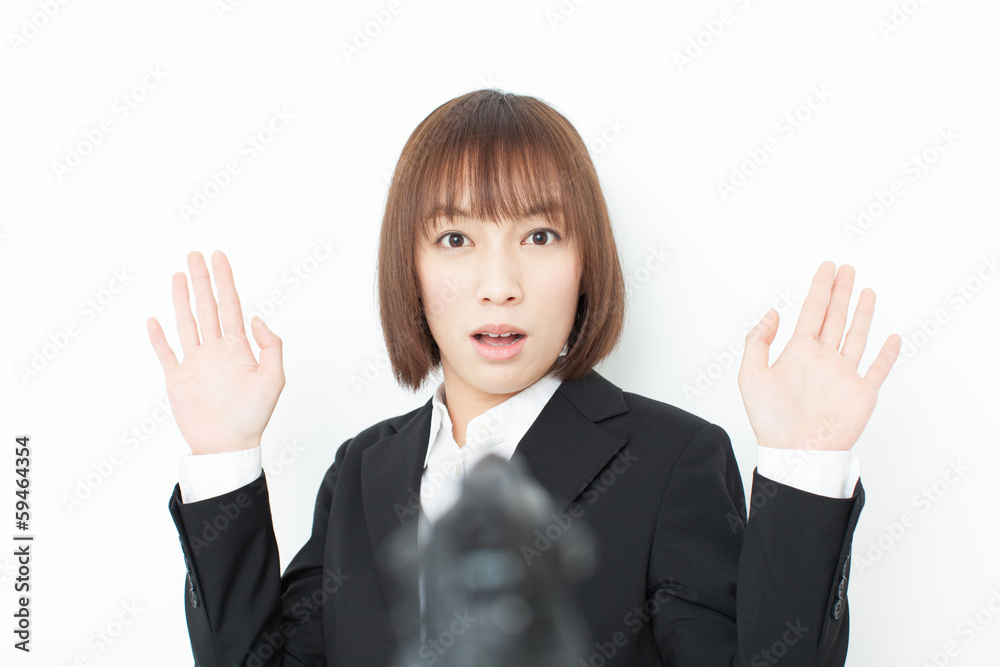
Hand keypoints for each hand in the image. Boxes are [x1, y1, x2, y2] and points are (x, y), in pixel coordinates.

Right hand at [147, 250, 284, 454]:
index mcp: (238, 348)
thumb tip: (256, 318)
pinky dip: (158, 337)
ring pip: (187, 322)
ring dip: (182, 298)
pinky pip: (165, 354)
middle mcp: (216, 350)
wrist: (227, 446)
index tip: (219, 257)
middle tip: (196, 254)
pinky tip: (154, 319)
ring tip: (180, 274)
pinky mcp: (178, 379)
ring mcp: (195, 363)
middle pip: (207, 307)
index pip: (231, 306)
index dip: (225, 281)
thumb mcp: (274, 379)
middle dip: (203, 280)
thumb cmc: (253, 417)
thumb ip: (270, 346)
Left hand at [737, 261, 900, 450]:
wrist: (797, 454)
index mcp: (798, 353)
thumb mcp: (751, 375)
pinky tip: (892, 337)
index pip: (811, 312)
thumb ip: (758, 341)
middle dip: (840, 292)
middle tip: (846, 268)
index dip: (820, 288)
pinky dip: (888, 354)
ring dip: (862, 314)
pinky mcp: (862, 393)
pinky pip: (878, 369)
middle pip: (834, 317)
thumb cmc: (771, 421)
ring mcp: (844, 375)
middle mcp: (822, 360)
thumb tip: (773, 313)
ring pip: (856, 336)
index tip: (827, 267)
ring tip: (866, 290)